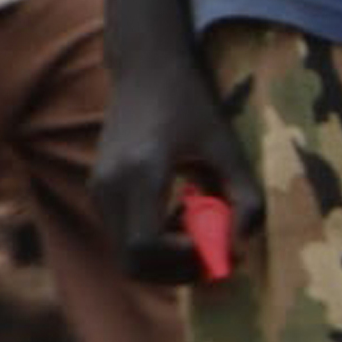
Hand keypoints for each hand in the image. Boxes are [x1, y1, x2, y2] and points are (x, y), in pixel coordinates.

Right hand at [95, 41, 258, 288]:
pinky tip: (181, 215)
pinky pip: (122, 236)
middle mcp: (109, 185)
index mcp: (140, 172)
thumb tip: (241, 246)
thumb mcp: (228, 147)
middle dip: (176, 271)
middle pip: (132, 263)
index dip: (183, 261)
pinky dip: (153, 242)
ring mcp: (97, 189)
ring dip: (166, 257)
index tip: (218, 250)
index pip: (146, 246)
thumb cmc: (192, 105)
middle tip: (215, 257)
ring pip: (125, 255)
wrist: (146, 70)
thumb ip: (244, 196)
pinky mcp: (98, 191)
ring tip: (200, 228)